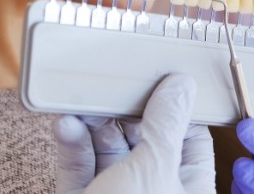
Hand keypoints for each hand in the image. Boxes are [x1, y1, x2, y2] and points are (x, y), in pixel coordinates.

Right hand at [53, 73, 214, 193]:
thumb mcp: (154, 170)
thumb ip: (166, 124)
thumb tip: (183, 83)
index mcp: (187, 188)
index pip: (188, 136)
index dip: (174, 104)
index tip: (157, 72)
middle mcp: (154, 192)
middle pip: (143, 138)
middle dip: (124, 110)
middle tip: (108, 83)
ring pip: (107, 150)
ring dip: (94, 123)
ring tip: (81, 101)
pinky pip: (80, 168)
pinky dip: (72, 145)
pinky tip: (65, 125)